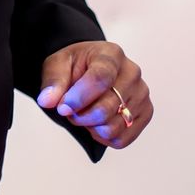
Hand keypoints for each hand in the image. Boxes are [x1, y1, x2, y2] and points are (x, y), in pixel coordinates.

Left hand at [36, 41, 152, 149]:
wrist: (91, 69)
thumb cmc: (75, 66)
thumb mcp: (57, 65)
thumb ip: (53, 82)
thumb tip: (48, 101)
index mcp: (111, 54)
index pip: (101, 78)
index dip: (79, 98)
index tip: (62, 107)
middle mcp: (132, 73)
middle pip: (107, 108)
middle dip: (80, 115)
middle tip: (70, 110)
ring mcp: (142, 94)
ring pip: (113, 128)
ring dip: (90, 127)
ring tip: (84, 113)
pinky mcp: (145, 113)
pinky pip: (121, 140)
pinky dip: (102, 137)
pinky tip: (96, 123)